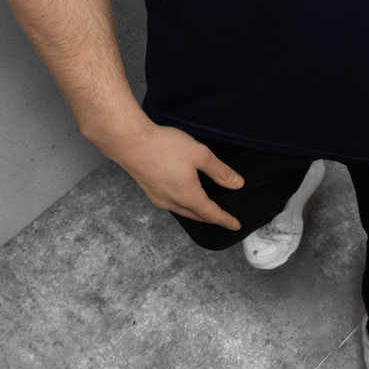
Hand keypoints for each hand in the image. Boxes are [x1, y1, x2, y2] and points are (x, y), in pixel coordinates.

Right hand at [107, 120, 245, 229]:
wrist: (131, 142)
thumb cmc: (165, 146)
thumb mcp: (200, 154)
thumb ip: (220, 171)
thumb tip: (237, 184)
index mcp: (188, 196)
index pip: (211, 214)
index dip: (226, 220)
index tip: (236, 225)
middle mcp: (172, 202)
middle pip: (197, 215)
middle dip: (212, 218)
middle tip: (224, 218)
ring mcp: (158, 198)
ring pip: (183, 211)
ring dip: (197, 212)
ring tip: (206, 208)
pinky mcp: (149, 190)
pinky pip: (171, 204)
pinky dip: (183, 205)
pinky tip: (183, 196)